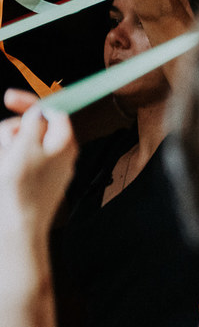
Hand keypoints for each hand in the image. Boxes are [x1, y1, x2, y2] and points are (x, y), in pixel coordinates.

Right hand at [0, 90, 76, 241]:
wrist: (16, 229)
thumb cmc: (22, 187)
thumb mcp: (26, 147)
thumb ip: (32, 125)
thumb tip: (39, 114)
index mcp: (64, 143)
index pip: (52, 111)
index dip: (30, 103)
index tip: (7, 98)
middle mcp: (59, 154)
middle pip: (30, 128)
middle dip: (10, 131)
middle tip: (4, 147)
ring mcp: (45, 168)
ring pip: (18, 145)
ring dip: (4, 147)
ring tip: (3, 164)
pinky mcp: (31, 181)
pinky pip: (14, 162)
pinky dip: (4, 160)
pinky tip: (2, 172)